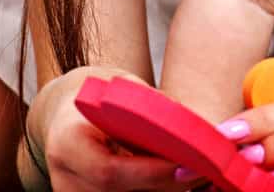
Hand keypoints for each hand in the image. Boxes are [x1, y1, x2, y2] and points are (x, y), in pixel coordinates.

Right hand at [25, 66, 195, 190]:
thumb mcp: (125, 92)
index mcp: (67, 146)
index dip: (153, 173)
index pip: (110, 172)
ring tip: (198, 173)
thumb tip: (196, 129)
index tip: (190, 165)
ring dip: (167, 190)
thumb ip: (153, 110)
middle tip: (207, 171)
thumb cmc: (103, 100)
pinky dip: (158, 190)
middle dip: (170, 185)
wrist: (72, 118)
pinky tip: (179, 179)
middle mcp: (65, 181)